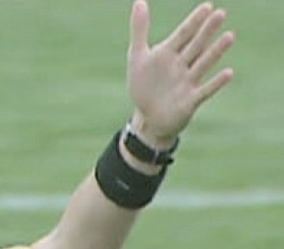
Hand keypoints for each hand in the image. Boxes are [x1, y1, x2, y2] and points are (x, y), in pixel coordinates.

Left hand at [127, 0, 234, 147]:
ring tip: (230, 36)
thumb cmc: (144, 86)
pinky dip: (216, 83)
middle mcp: (181, 65)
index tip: (207, 6)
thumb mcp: (137, 57)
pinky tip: (228, 72)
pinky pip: (205, 90)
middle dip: (207, 31)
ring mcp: (187, 82)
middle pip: (196, 45)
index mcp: (168, 53)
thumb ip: (139, 30)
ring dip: (215, 51)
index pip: (183, 34)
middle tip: (221, 13)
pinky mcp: (191, 100)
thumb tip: (139, 1)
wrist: (148, 118)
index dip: (193, 21)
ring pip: (203, 64)